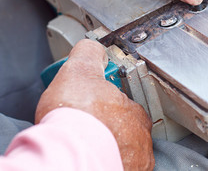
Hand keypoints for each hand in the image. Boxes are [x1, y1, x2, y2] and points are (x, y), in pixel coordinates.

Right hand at [35, 40, 153, 169]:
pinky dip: (103, 163)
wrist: (67, 158)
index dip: (109, 103)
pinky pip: (115, 167)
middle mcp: (140, 142)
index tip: (94, 105)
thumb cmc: (75, 118)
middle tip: (86, 127)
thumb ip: (89, 54)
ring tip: (85, 145)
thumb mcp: (80, 70)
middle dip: (108, 128)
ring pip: (122, 153)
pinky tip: (88, 160)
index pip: (128, 105)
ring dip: (107, 148)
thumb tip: (94, 48)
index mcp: (135, 114)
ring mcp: (132, 164)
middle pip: (125, 131)